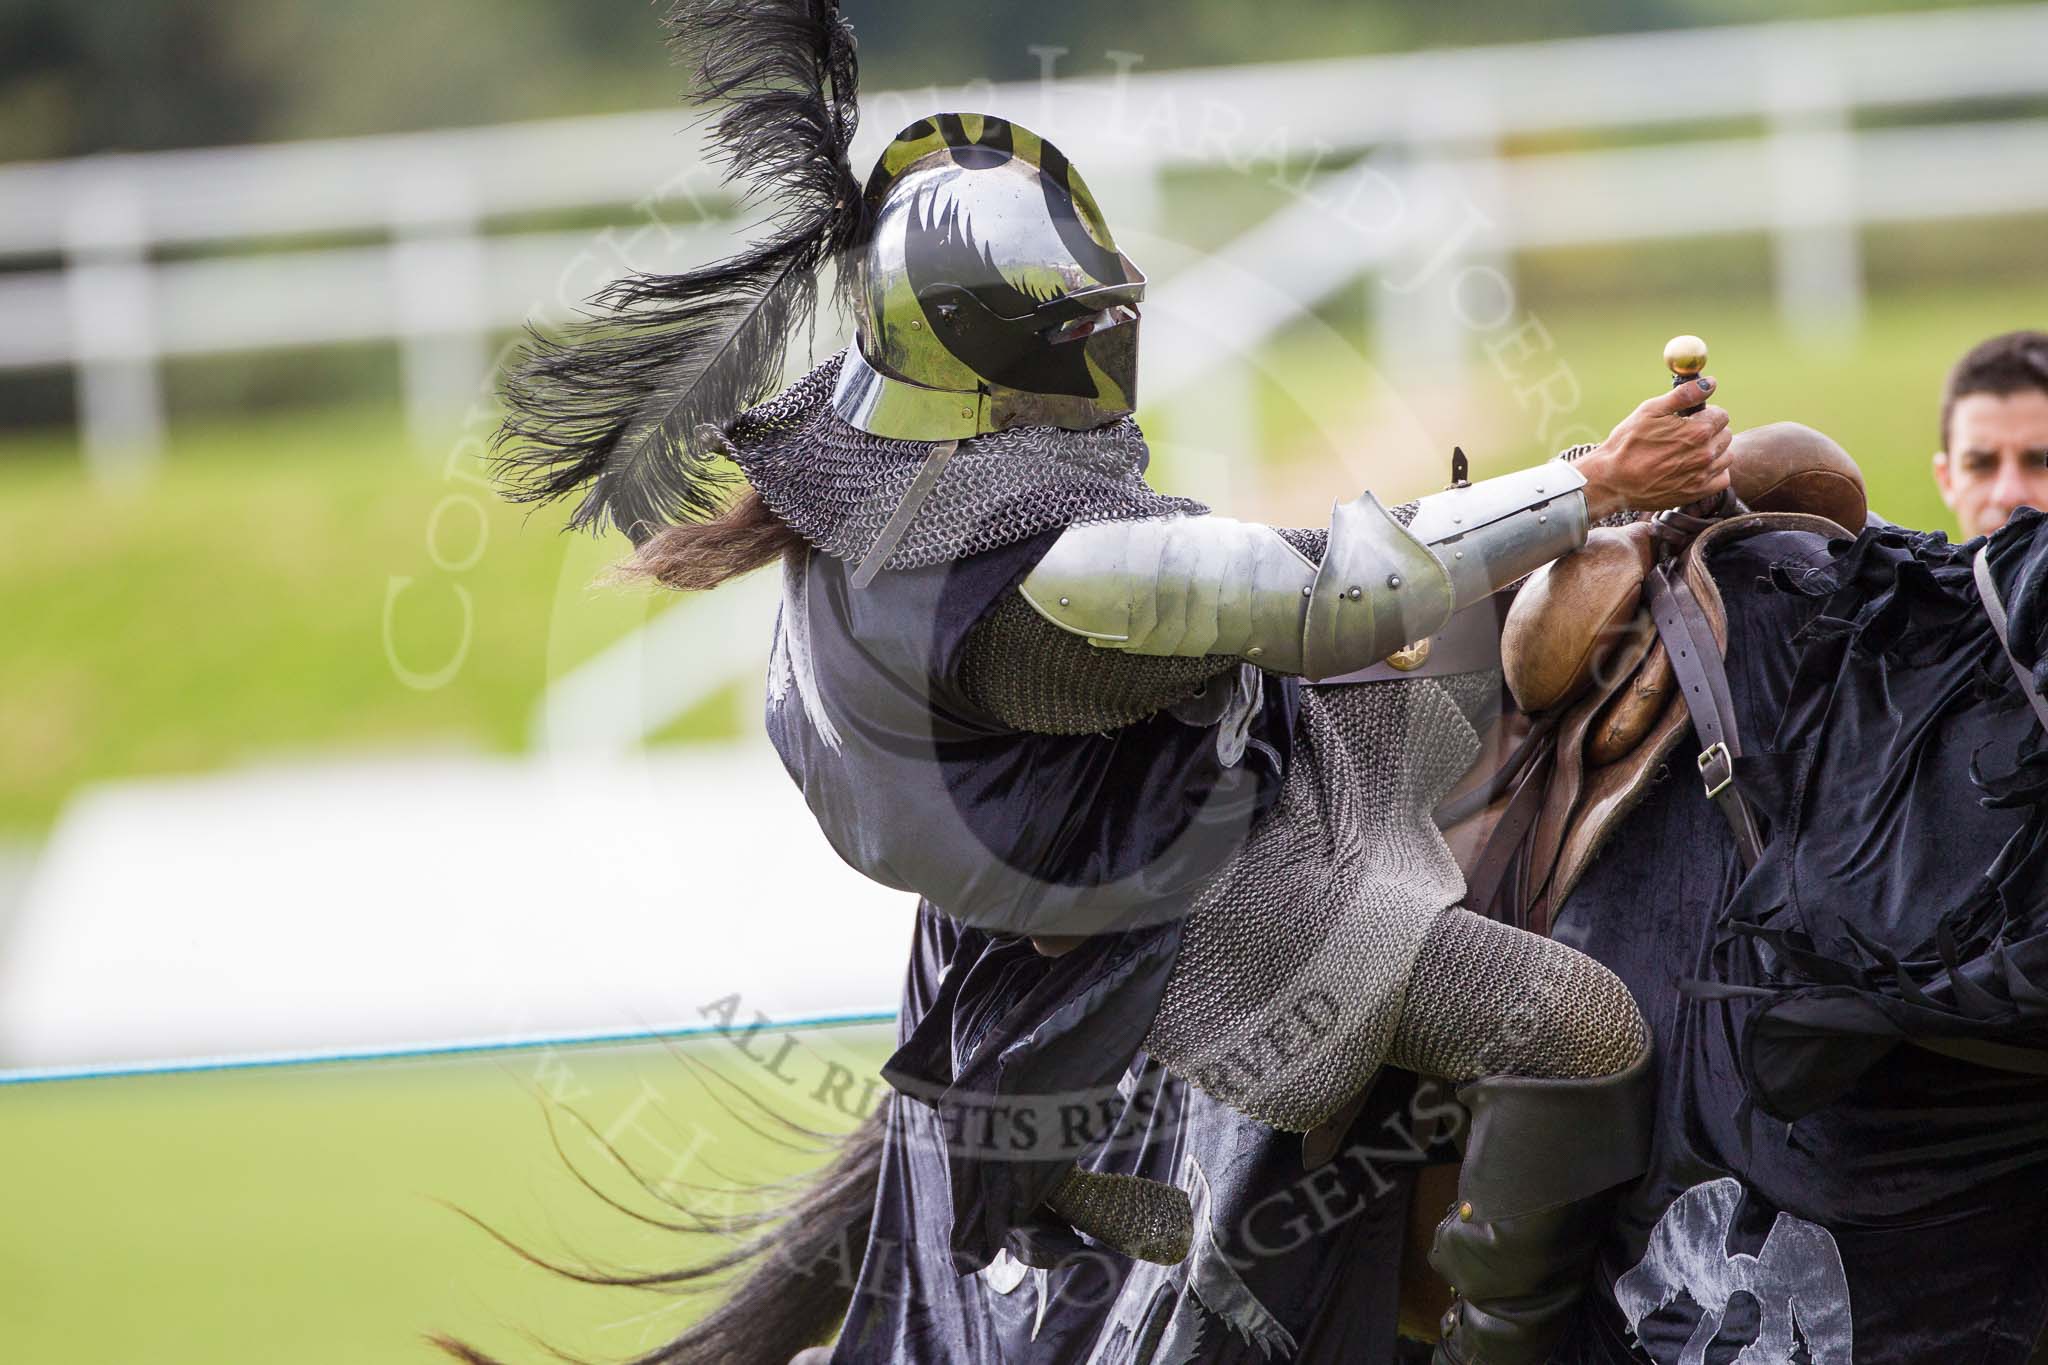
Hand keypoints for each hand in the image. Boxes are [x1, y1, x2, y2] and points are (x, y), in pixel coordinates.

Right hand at [1575, 377, 1732, 518]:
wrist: (1612, 480)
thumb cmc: (1627, 443)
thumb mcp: (1650, 410)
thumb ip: (1685, 395)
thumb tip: (1711, 382)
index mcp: (1698, 430)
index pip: (1721, 415)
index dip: (1705, 413)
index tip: (1689, 418)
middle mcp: (1705, 454)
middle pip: (1725, 434)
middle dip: (1709, 431)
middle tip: (1686, 435)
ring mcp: (1703, 475)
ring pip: (1726, 455)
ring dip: (1714, 451)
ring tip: (1690, 452)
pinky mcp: (1697, 492)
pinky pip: (1722, 478)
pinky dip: (1714, 471)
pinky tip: (1696, 468)